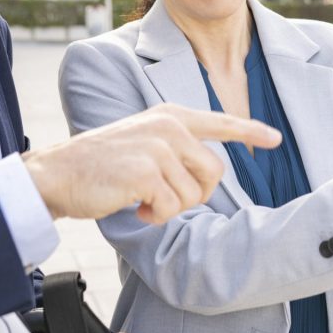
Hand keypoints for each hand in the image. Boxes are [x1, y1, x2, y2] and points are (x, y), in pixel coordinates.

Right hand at [23, 104, 281, 224]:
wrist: (58, 173)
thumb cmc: (100, 163)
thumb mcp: (143, 140)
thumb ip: (176, 146)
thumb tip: (211, 171)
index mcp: (170, 116)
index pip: (220, 122)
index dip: (250, 131)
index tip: (274, 139)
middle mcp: (169, 126)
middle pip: (214, 173)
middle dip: (193, 195)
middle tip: (160, 196)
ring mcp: (159, 147)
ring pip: (193, 195)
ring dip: (169, 208)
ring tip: (141, 198)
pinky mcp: (147, 171)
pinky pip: (172, 208)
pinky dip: (154, 216)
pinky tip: (133, 206)